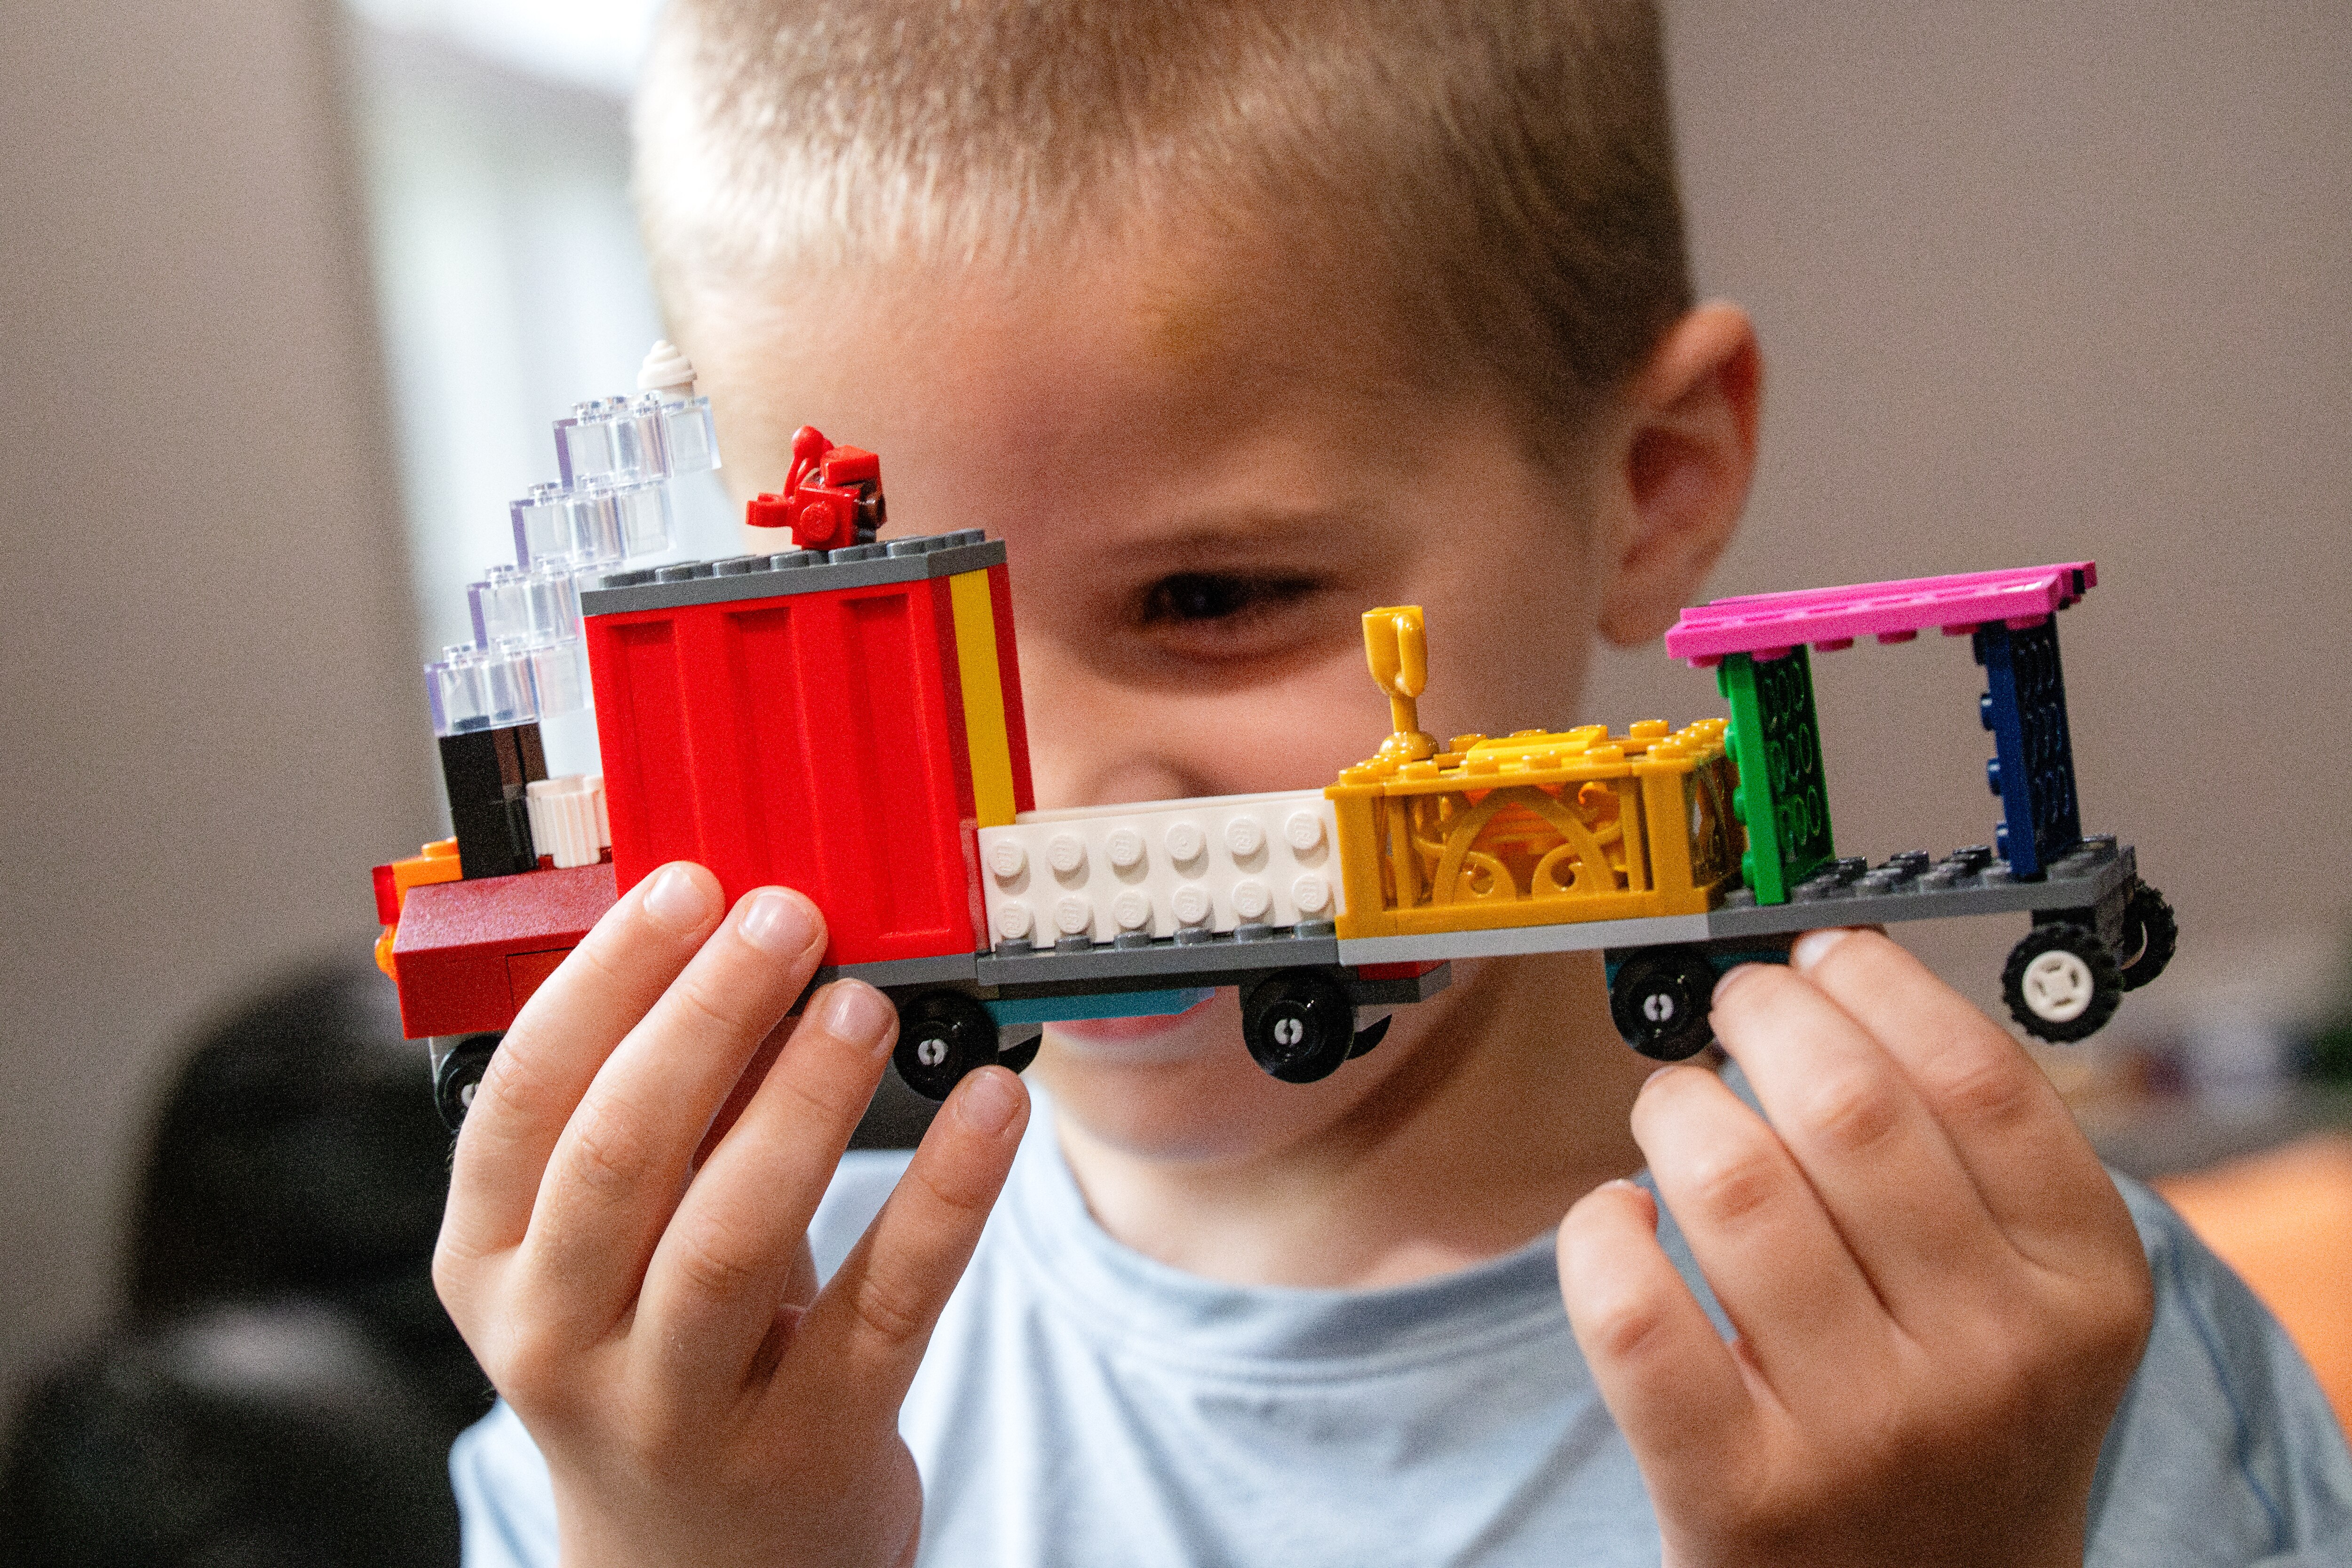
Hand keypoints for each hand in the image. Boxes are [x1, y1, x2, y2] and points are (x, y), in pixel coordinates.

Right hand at [432, 862, 1029, 1567]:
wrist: (698, 1563)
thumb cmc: (654, 1359)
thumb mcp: (612, 1251)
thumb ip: (656, 1120)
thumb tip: (732, 947)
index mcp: (493, 1264)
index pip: (524, 1102)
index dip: (606, 981)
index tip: (686, 888)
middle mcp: (560, 1340)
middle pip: (623, 1157)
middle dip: (706, 1017)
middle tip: (786, 921)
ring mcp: (678, 1407)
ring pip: (733, 1236)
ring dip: (805, 1100)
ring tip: (864, 1004)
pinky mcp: (810, 1447)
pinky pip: (886, 1304)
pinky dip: (947, 1193)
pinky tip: (994, 1106)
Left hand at [1558, 928, 2152, 1567]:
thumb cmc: (1961, 1425)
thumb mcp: (2034, 1304)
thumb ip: (1974, 1165)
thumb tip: (1837, 985)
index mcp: (2083, 1291)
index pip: (1978, 1079)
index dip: (1878, 987)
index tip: (1820, 956)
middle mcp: (1990, 1363)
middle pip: (1845, 1110)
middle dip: (1763, 1020)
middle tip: (1733, 1014)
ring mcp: (1863, 1434)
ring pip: (1729, 1183)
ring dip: (1676, 1109)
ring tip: (1676, 1113)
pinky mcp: (1737, 1492)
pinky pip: (1630, 1307)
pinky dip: (1598, 1232)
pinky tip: (1619, 1222)